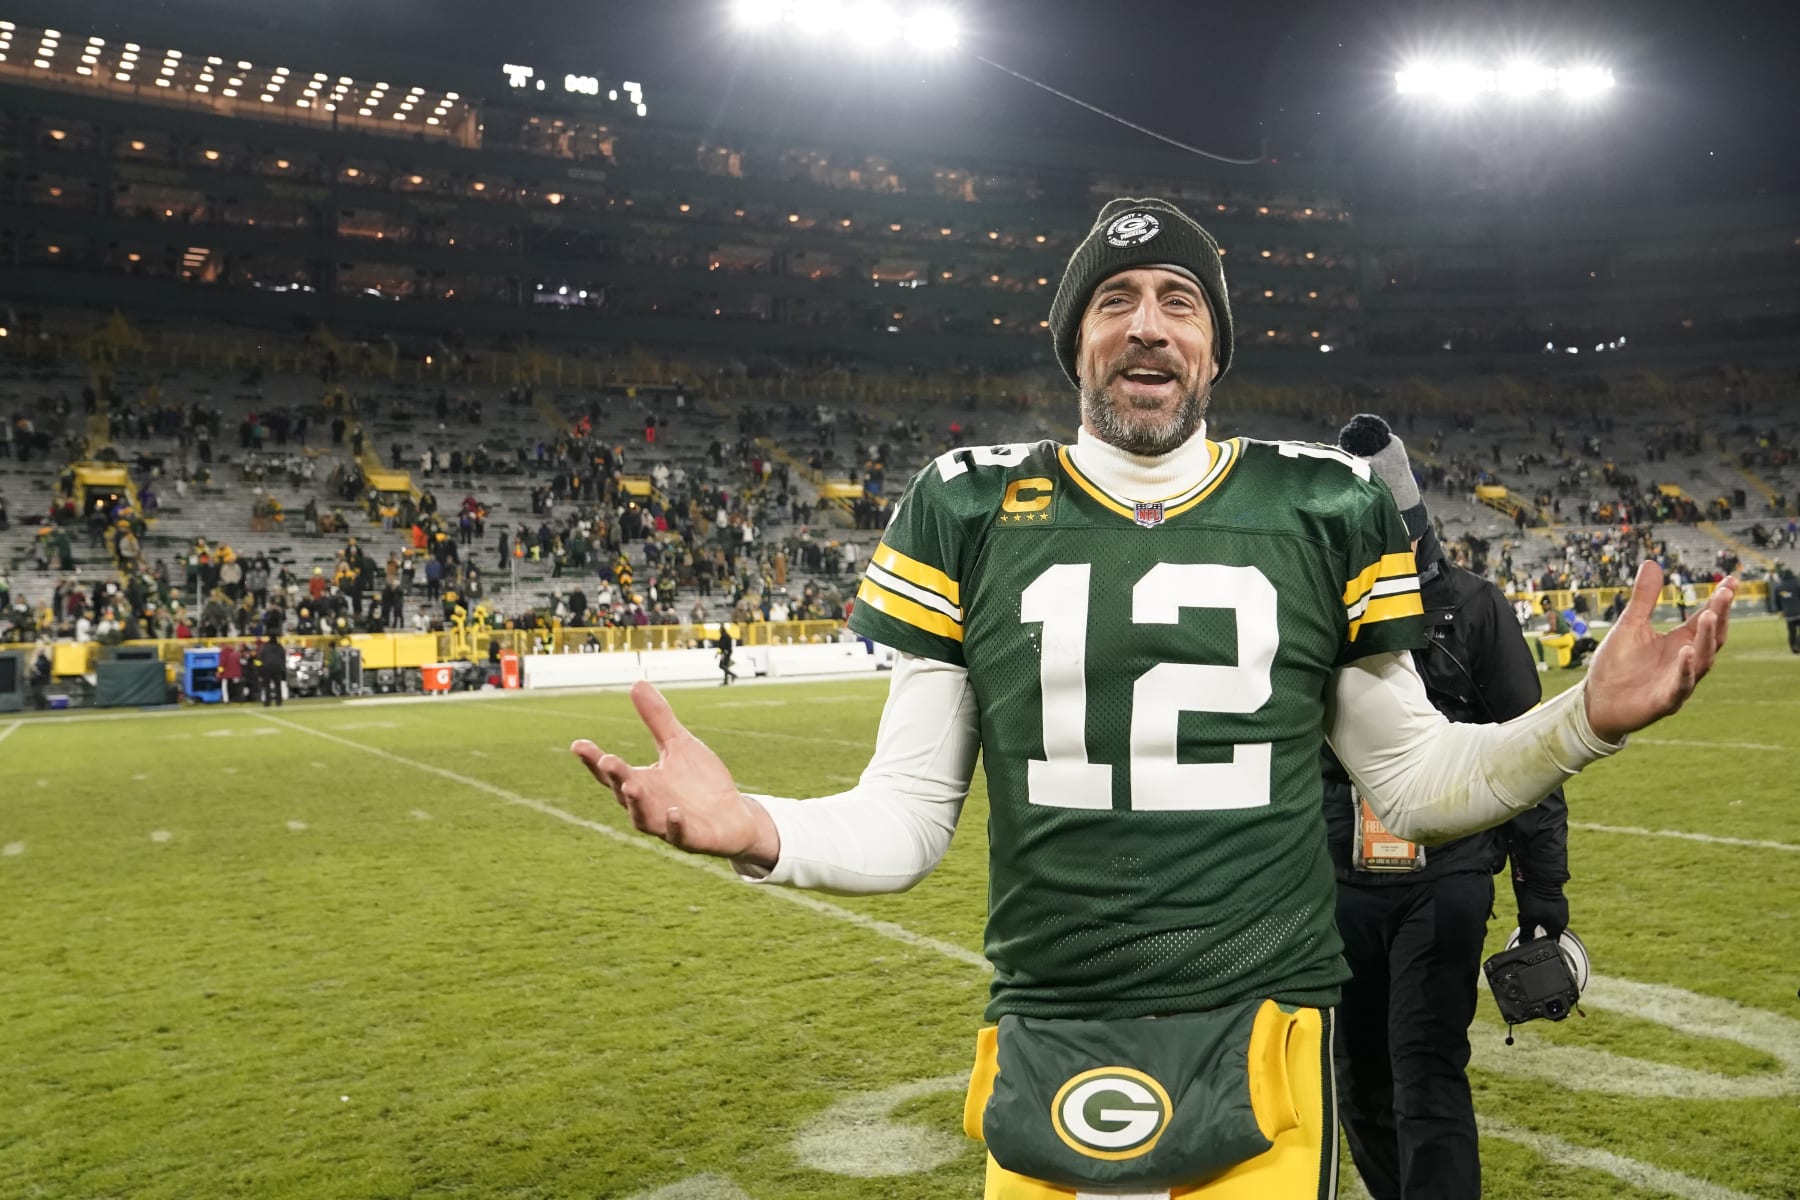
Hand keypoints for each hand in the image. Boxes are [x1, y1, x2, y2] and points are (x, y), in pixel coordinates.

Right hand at [571, 680, 779, 865]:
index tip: (578, 744)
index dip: (593, 760)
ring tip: (632, 785)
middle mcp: (648, 806)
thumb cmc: (700, 782)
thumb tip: (637, 682)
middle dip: (616, 777)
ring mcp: (667, 825)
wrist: (733, 816)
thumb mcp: (679, 745)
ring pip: (644, 818)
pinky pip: (679, 835)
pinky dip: (675, 826)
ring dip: (637, 803)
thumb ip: (657, 719)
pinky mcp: (691, 838)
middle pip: (624, 793)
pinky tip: (675, 812)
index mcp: (642, 783)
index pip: (611, 773)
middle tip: (607, 760)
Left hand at [1514, 880, 1568, 942]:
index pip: (1550, 941)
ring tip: (1531, 910)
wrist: (1544, 879)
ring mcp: (1563, 910)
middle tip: (1528, 920)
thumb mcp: (1528, 919)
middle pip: (1550, 930)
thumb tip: (1523, 945)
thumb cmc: (1537, 900)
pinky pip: (1551, 910)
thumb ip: (1526, 934)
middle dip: (1538, 927)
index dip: (1540, 941)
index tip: (1531, 938)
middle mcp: (1564, 920)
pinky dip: (1543, 909)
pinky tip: (1535, 903)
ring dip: (1540, 917)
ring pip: (1550, 919)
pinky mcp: (1561, 901)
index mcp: (1558, 927)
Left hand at [1583, 561, 1734, 742]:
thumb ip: (1644, 598)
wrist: (1596, 702)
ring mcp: (1679, 681)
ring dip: (1707, 638)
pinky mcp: (1665, 701)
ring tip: (1709, 615)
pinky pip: (1681, 686)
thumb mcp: (1630, 625)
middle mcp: (1686, 661)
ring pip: (1703, 660)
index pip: (1706, 619)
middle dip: (1719, 615)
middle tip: (1724, 593)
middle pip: (1711, 637)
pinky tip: (1686, 653)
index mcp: (1680, 642)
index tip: (1731, 581)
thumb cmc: (1616, 665)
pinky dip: (1685, 670)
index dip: (1719, 601)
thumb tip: (1652, 563)